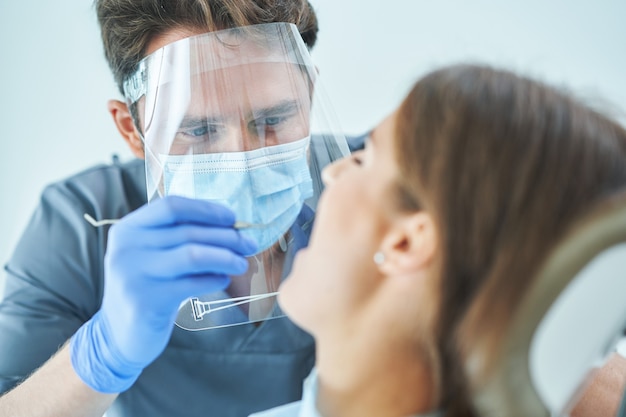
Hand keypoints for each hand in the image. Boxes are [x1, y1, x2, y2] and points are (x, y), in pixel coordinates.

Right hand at [70, 196, 256, 392]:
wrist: (117, 335)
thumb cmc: (148, 287)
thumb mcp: (152, 254)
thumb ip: (179, 236)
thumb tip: (231, 224)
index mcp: (128, 229)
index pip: (172, 206)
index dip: (207, 210)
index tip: (232, 218)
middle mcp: (127, 248)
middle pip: (189, 232)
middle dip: (227, 236)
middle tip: (249, 244)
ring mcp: (133, 275)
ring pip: (194, 255)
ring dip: (226, 257)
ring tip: (242, 263)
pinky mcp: (145, 301)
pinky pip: (192, 284)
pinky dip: (215, 279)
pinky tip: (223, 280)